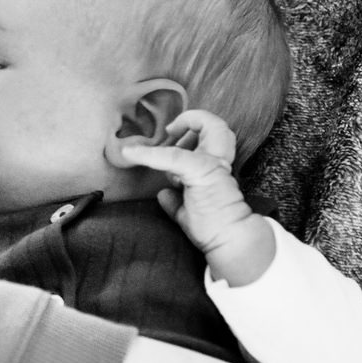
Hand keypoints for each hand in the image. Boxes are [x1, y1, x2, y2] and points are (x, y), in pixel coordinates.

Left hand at [121, 109, 272, 285]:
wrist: (229, 242)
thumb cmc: (213, 230)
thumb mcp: (186, 213)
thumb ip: (175, 201)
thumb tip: (163, 194)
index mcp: (215, 169)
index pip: (210, 138)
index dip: (192, 132)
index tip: (172, 139)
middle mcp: (218, 162)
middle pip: (217, 125)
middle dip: (194, 119)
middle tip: (172, 130)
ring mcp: (214, 165)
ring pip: (210, 125)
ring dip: (186, 124)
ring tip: (165, 134)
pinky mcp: (203, 172)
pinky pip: (172, 155)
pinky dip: (150, 153)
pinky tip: (131, 154)